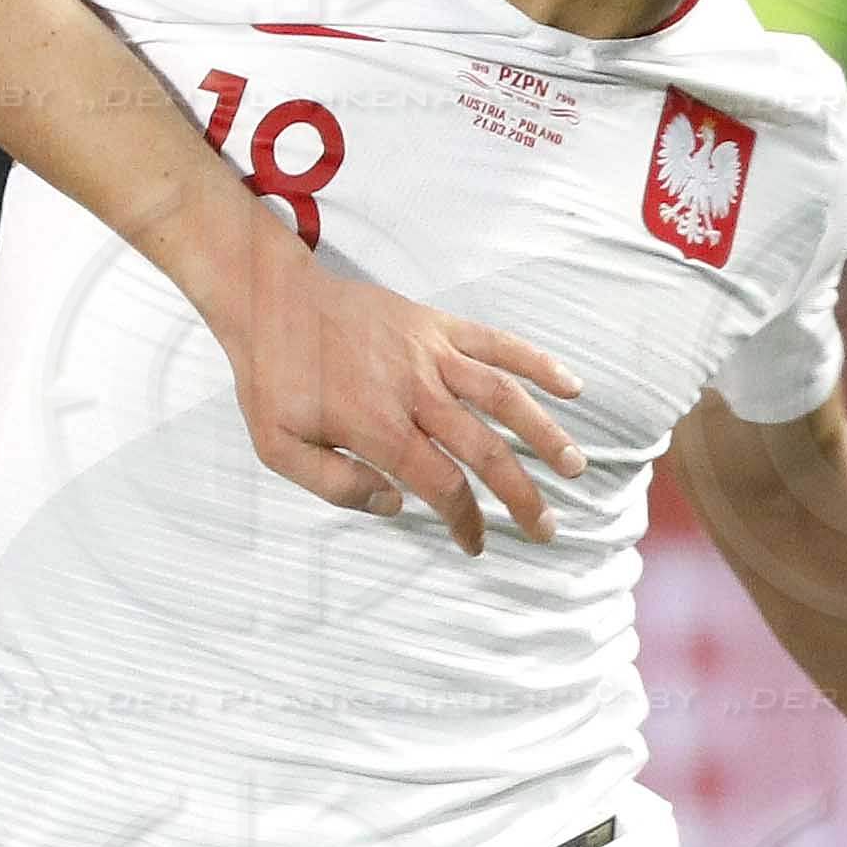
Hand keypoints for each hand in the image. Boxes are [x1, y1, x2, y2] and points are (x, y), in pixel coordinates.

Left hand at [208, 237, 588, 555]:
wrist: (272, 302)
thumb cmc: (274, 379)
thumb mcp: (278, 448)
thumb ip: (334, 484)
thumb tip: (394, 505)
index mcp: (378, 425)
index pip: (441, 484)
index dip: (464, 520)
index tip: (475, 544)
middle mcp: (414, 391)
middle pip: (484, 450)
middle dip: (521, 494)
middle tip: (546, 528)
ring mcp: (430, 353)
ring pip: (503, 397)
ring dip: (545, 433)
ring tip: (574, 466)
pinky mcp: (436, 325)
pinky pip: (496, 343)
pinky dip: (537, 362)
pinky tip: (571, 386)